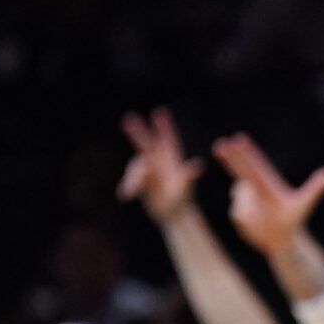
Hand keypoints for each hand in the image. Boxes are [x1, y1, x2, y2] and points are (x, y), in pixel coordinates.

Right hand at [119, 108, 203, 223]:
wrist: (171, 211)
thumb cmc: (181, 198)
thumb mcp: (185, 188)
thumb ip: (188, 176)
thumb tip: (198, 164)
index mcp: (170, 158)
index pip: (167, 139)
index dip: (164, 126)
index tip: (161, 112)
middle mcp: (156, 160)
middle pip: (145, 143)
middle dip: (138, 132)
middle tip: (129, 118)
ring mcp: (146, 169)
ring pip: (136, 167)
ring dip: (133, 178)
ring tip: (131, 191)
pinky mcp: (138, 180)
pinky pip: (130, 181)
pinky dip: (128, 187)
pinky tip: (125, 196)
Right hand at [212, 133, 323, 257]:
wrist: (281, 239)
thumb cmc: (294, 219)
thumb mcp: (305, 203)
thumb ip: (316, 188)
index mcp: (268, 183)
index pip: (257, 164)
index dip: (248, 152)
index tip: (239, 139)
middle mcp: (254, 188)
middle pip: (240, 169)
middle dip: (230, 157)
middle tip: (220, 144)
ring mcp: (245, 199)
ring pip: (240, 197)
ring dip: (249, 207)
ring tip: (262, 218)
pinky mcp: (239, 213)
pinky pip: (238, 214)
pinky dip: (247, 220)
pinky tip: (256, 224)